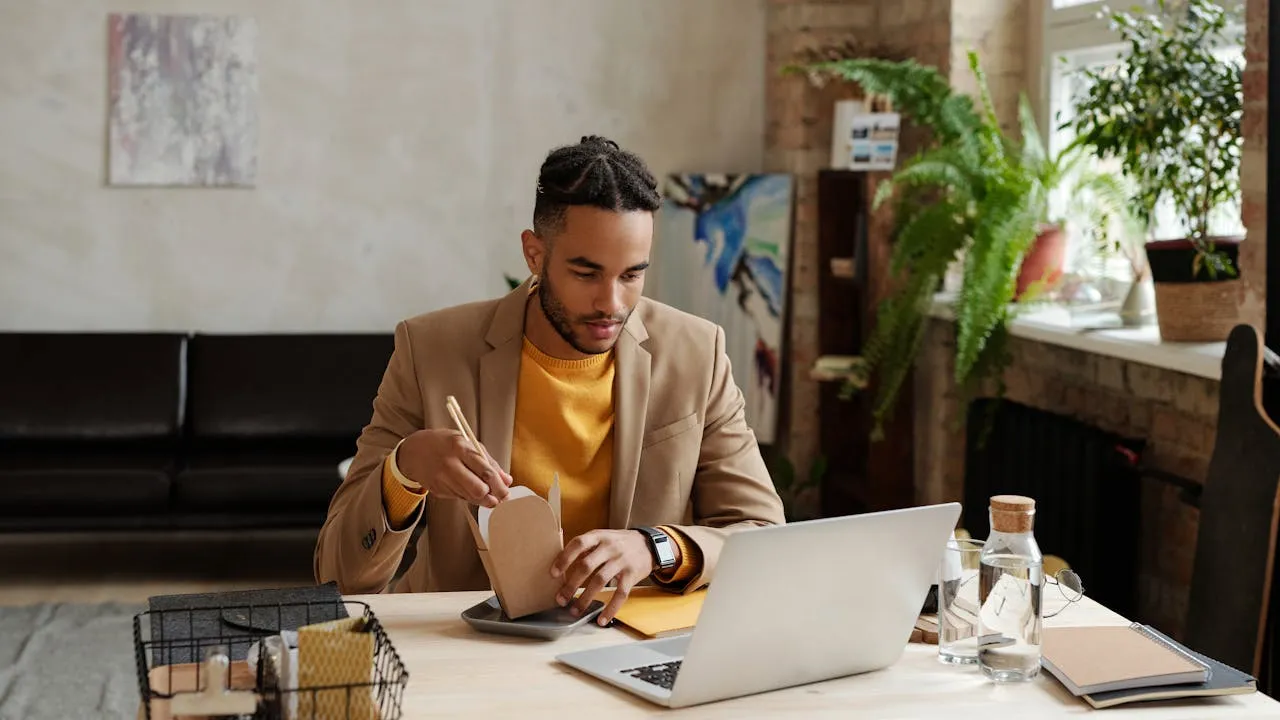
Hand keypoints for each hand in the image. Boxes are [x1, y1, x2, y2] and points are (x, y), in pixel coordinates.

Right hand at [394, 428, 512, 506]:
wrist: (414, 451)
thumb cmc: (445, 444)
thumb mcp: (467, 443)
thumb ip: (489, 461)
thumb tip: (507, 480)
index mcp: (461, 448)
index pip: (485, 471)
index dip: (499, 485)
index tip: (506, 491)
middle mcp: (450, 464)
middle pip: (478, 489)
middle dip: (491, 496)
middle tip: (498, 497)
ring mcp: (442, 479)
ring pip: (470, 498)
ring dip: (482, 499)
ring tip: (486, 493)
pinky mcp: (437, 490)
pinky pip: (460, 498)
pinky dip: (468, 496)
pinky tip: (468, 488)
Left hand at [550, 530, 654, 625]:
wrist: (648, 544)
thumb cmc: (619, 542)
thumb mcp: (602, 537)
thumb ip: (585, 548)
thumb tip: (562, 566)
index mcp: (599, 536)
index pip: (578, 544)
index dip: (564, 558)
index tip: (553, 573)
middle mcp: (610, 547)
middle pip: (587, 566)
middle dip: (571, 584)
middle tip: (560, 599)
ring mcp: (622, 561)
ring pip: (600, 581)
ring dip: (585, 598)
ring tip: (575, 610)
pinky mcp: (632, 575)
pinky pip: (620, 594)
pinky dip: (610, 608)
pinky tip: (602, 619)